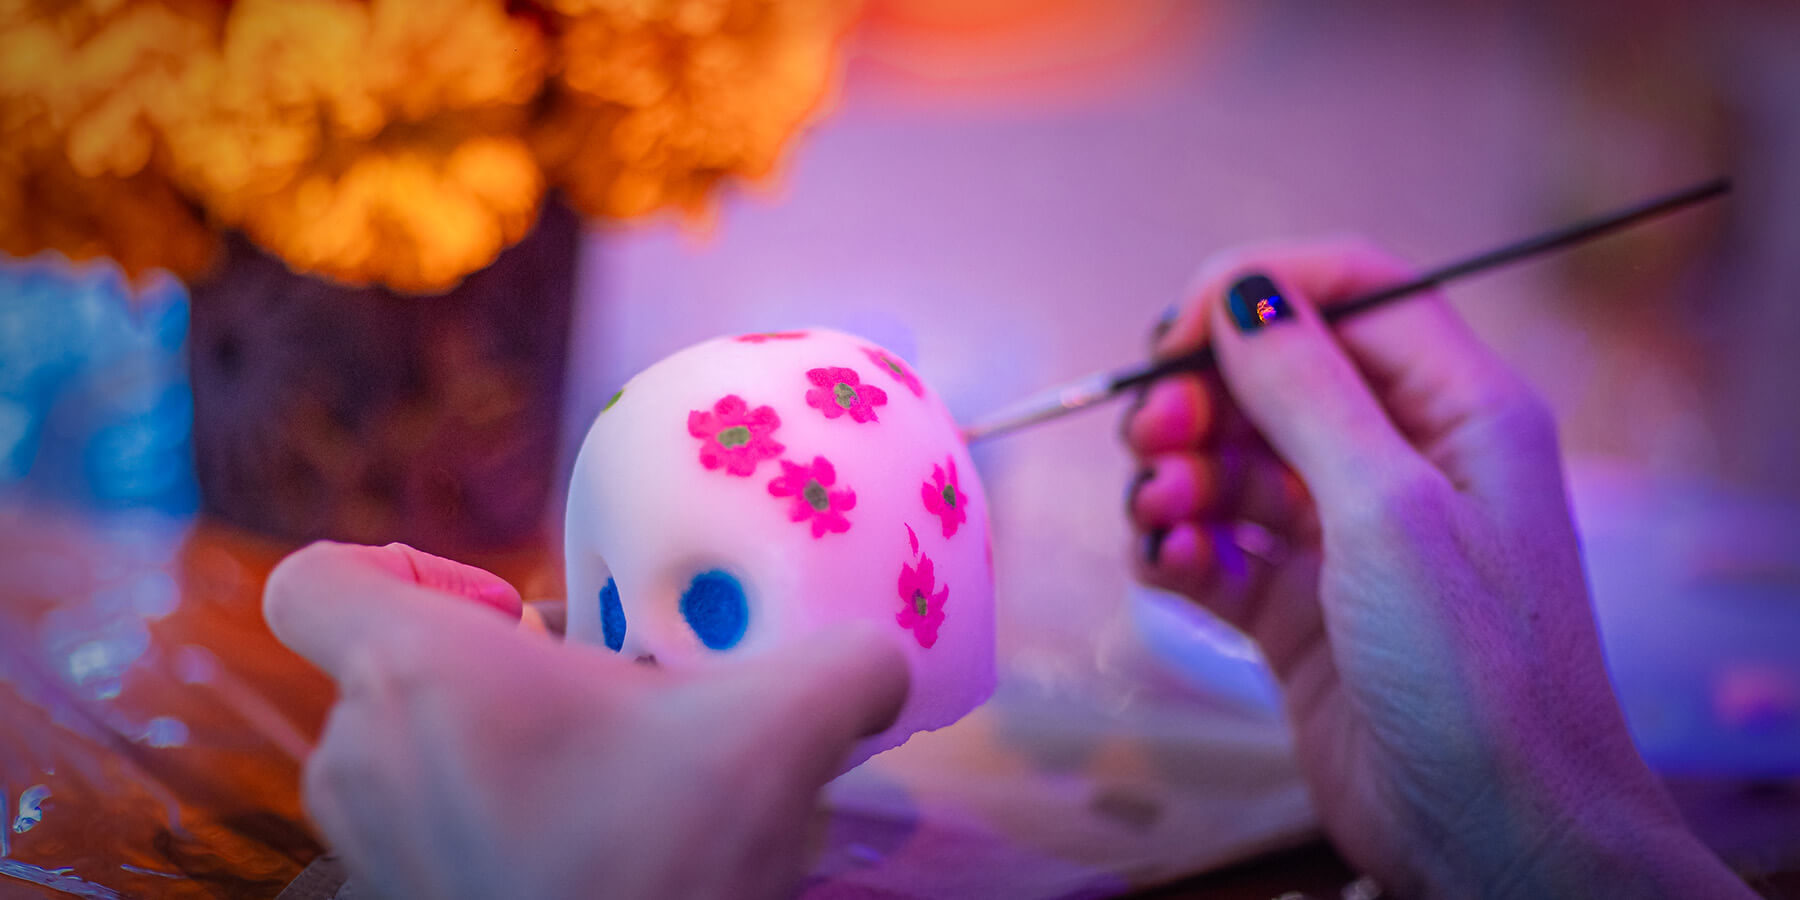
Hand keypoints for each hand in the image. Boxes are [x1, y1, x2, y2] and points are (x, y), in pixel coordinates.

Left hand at [264, 541, 907, 899]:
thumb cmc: (664, 860)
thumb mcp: (782, 733)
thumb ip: (845, 664)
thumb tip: (878, 659)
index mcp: (415, 673)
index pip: (315, 579)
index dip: (407, 568)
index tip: (513, 612)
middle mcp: (357, 753)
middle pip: (389, 659)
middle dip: (496, 661)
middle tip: (600, 689)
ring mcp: (367, 841)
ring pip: (406, 742)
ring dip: (493, 737)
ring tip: (603, 765)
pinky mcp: (396, 899)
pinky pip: (421, 816)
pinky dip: (486, 807)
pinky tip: (588, 832)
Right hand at [1123, 240, 1749, 897]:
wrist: (1492, 835)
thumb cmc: (1475, 670)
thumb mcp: (1388, 508)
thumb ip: (1308, 390)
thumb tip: (1243, 291)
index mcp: (1462, 411)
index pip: (1357, 295)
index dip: (1261, 293)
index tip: (1179, 330)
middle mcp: (1406, 462)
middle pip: (1280, 378)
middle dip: (1203, 395)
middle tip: (1150, 433)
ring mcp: (1349, 539)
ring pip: (1238, 462)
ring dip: (1179, 473)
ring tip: (1157, 510)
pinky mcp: (1302, 609)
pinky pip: (1221, 544)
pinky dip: (1181, 543)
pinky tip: (1165, 560)